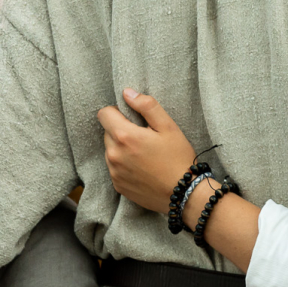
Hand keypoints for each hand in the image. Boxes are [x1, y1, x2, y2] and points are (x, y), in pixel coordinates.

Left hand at [97, 89, 196, 213]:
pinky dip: (125, 165)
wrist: (184, 193)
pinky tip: (144, 169)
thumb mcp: (169, 127)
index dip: (118, 112)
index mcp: (124, 136)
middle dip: (122, 131)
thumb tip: (127, 93)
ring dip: (122, 148)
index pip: (104, 114)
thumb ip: (147, 106)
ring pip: (110, 150)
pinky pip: (115, 168)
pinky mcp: (117, 185)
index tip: (134, 119)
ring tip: (146, 155)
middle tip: (146, 138)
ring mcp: (113, 171)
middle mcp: (113, 154)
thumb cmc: (178, 158)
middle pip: (107, 132)